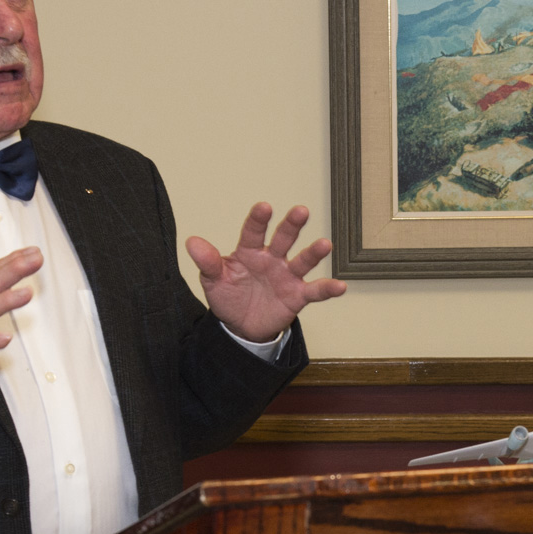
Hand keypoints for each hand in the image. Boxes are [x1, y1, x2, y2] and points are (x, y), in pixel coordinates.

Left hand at [184, 203, 346, 342]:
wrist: (240, 326)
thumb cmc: (228, 296)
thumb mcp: (213, 281)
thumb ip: (207, 262)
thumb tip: (192, 242)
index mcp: (249, 251)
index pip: (253, 232)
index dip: (259, 220)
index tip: (264, 207)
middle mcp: (272, 259)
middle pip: (283, 238)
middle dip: (292, 225)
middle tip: (301, 211)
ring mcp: (287, 276)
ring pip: (303, 261)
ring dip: (314, 253)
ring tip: (324, 244)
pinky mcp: (297, 295)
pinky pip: (315, 291)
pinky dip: (328, 289)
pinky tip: (340, 286)